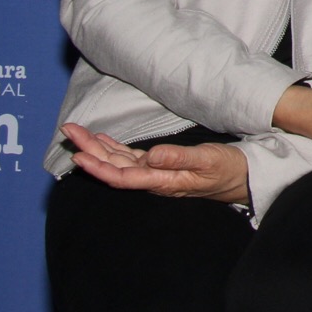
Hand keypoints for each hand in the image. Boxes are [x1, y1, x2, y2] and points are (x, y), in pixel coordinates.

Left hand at [62, 122, 249, 203]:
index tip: (79, 154)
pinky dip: (114, 148)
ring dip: (97, 148)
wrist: (243, 178)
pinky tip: (103, 140)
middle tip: (69, 130)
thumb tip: (151, 155)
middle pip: (113, 167)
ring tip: (77, 132)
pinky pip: (130, 158)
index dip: (98, 167)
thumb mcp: (208, 161)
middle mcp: (153, 179)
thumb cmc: (227, 170)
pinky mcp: (161, 165)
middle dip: (89, 150)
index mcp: (162, 181)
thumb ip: (180, 159)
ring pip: (119, 161)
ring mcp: (155, 172)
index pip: (122, 176)